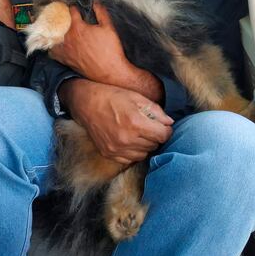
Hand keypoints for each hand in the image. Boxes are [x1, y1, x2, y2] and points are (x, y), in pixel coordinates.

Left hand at [50, 2, 163, 101]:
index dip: (74, 7)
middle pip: (59, 23)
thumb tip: (96, 2)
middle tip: (65, 16)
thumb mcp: (109, 27)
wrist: (110, 72)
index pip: (72, 11)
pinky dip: (52, 48)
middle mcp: (68, 38)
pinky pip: (52, 52)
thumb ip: (101, 12)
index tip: (74, 7)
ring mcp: (65, 50)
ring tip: (59, 30)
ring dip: (55, 32)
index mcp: (78, 27)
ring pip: (53, 38)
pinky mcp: (65, 60)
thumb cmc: (110, 49)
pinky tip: (57, 45)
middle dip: (62, 18)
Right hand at [59, 78, 173, 164]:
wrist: (85, 102)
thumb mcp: (136, 97)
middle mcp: (126, 139)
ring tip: (139, 132)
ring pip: (144, 154)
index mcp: (135, 123)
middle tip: (149, 126)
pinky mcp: (109, 153)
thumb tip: (169, 122)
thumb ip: (155, 110)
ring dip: (145, 145)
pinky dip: (133, 151)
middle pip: (154, 145)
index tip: (163, 125)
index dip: (166, 129)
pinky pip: (130, 159)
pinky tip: (129, 140)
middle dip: (155, 135)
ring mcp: (116, 148)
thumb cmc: (111, 96)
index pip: (163, 135)